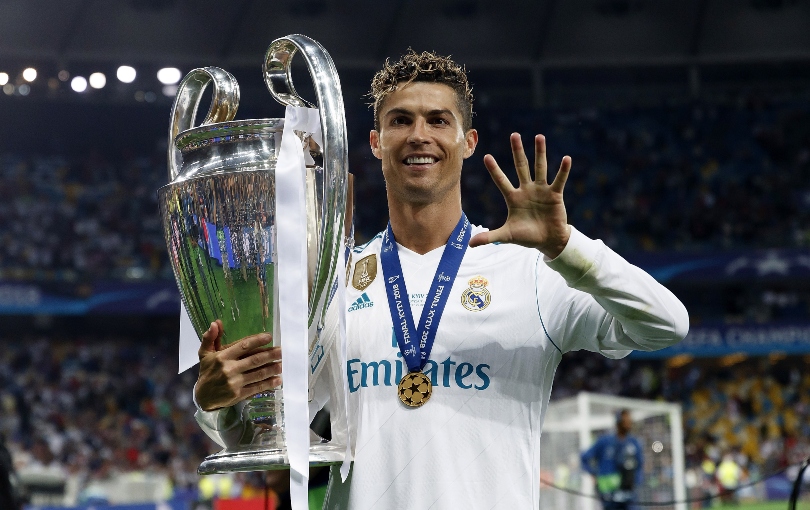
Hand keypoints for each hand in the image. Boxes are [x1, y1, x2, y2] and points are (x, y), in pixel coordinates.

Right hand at [195, 320, 281, 410]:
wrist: (203, 397)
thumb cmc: (207, 372)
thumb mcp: (204, 354)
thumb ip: (210, 338)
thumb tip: (216, 322)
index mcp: (222, 357)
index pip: (243, 346)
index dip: (257, 341)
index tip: (269, 337)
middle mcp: (229, 369)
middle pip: (254, 360)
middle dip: (270, 355)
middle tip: (282, 351)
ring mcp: (235, 383)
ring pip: (258, 374)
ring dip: (272, 369)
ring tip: (282, 364)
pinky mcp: (239, 395)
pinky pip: (256, 388)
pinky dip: (268, 384)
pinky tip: (278, 380)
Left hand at [469, 133, 571, 258]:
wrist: (548, 241)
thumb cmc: (527, 236)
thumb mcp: (507, 236)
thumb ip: (490, 237)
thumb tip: (470, 245)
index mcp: (513, 198)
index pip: (501, 181)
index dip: (494, 170)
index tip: (486, 156)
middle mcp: (527, 190)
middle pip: (521, 167)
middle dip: (517, 152)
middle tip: (514, 135)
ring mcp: (541, 191)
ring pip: (540, 168)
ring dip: (540, 152)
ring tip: (539, 136)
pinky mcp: (555, 195)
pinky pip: (559, 180)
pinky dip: (562, 170)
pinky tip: (566, 158)